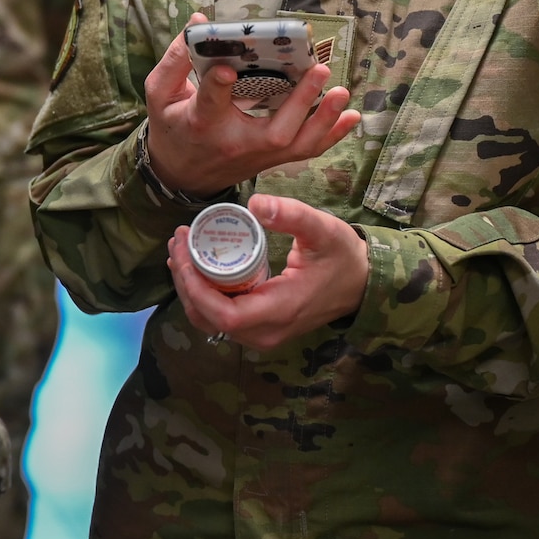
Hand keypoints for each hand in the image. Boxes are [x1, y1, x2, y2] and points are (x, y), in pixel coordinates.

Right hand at [143, 15, 360, 196]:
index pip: (210, 102)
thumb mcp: (159, 94)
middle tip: (321, 71)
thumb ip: (175, 59)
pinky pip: (306, 151)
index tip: (227, 67)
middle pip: (273, 131)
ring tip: (343, 93)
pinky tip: (352, 116)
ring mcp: (258, 156)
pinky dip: (331, 135)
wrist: (181, 176)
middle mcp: (235, 143)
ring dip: (324, 121)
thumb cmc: (172, 128)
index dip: (218, 85)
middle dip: (300, 103)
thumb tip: (199, 22)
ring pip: (297, 146)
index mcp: (202, 122)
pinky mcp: (272, 160)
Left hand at [166, 194, 370, 350]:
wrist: (361, 284)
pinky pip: (221, 318)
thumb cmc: (342, 256)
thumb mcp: (322, 230)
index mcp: (279, 311)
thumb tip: (256, 203)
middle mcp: (266, 332)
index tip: (185, 255)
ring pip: (211, 321)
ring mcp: (262, 334)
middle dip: (186, 282)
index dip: (197, 289)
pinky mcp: (259, 328)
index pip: (225, 315)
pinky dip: (203, 295)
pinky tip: (197, 265)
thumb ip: (291, 216)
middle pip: (209, 319)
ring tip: (181, 249)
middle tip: (178, 241)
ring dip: (190, 288)